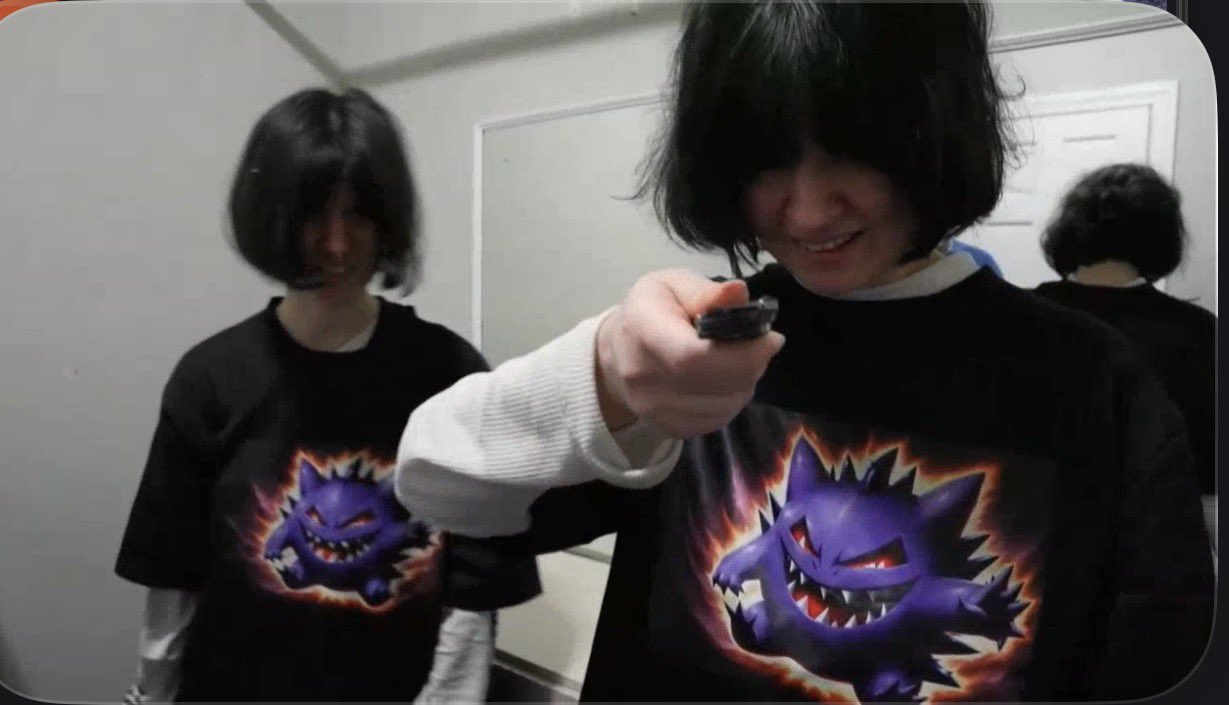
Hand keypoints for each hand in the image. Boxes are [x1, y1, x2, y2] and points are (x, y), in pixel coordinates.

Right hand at [595, 269, 784, 437]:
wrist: (617, 354)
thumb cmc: (652, 310)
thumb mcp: (673, 284)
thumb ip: (706, 291)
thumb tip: (739, 293)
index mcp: (643, 330)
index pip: (694, 357)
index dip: (742, 353)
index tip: (771, 338)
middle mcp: (643, 377)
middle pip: (716, 384)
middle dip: (752, 365)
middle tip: (760, 345)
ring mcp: (654, 409)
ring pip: (723, 406)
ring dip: (746, 384)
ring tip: (740, 360)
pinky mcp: (669, 428)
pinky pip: (716, 420)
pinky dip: (732, 400)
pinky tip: (726, 381)